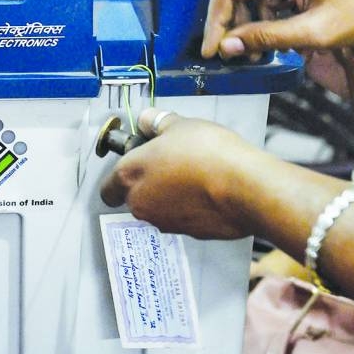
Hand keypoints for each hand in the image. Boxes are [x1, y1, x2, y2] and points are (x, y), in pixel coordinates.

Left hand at [99, 108, 279, 239]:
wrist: (245, 188)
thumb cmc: (208, 154)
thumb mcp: (179, 125)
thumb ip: (157, 123)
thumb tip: (147, 119)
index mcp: (130, 176)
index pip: (108, 187)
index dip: (119, 176)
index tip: (134, 163)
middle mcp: (141, 204)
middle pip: (135, 197)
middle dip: (149, 183)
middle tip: (170, 162)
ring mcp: (165, 223)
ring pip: (160, 209)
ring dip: (171, 196)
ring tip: (195, 174)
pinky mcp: (190, 234)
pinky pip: (184, 219)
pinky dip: (192, 208)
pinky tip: (209, 191)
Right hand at [202, 0, 353, 58]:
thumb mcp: (313, 32)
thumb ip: (266, 38)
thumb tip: (227, 47)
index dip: (216, 21)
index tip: (211, 51)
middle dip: (227, 21)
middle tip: (228, 53)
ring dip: (244, 21)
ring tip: (254, 52)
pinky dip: (260, 15)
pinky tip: (269, 39)